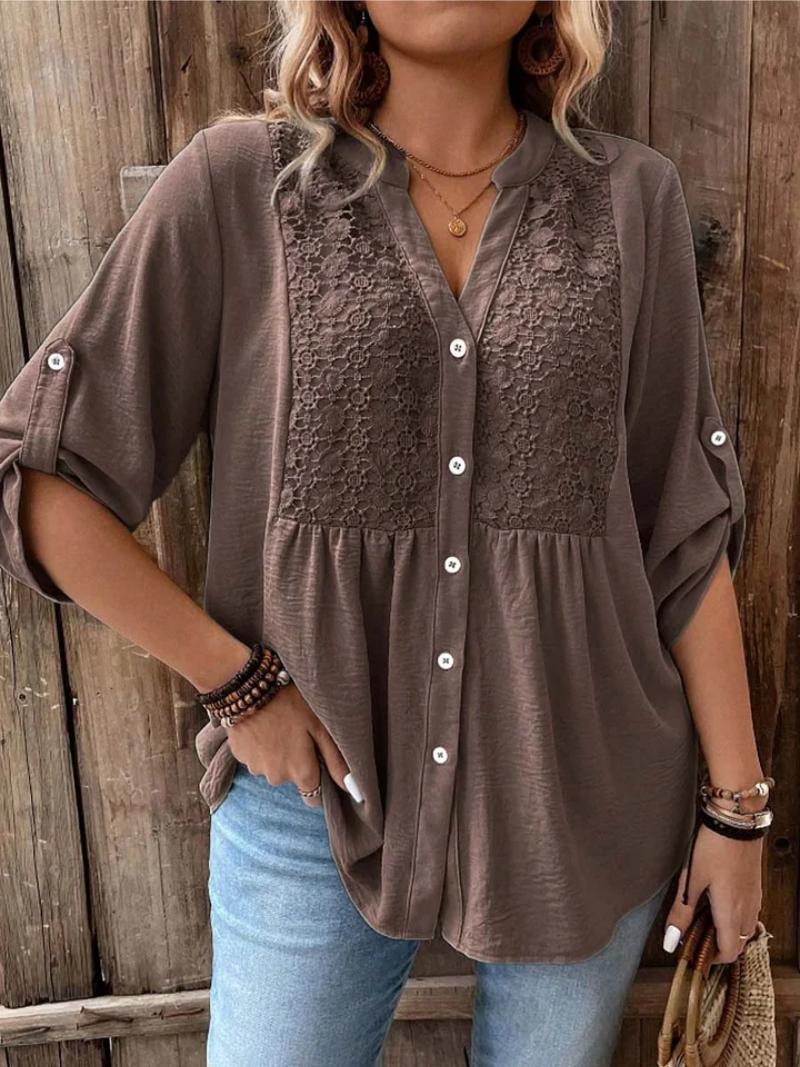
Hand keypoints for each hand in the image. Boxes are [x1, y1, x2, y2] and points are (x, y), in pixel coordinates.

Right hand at [224, 682, 361, 807]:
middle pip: (292, 778)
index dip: (318, 781)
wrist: (249, 686)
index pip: (313, 797)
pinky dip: (260, 745)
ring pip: (272, 766)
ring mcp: (255, 767)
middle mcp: (277, 778)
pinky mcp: (238, 755)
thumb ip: (336, 761)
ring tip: (279, 726)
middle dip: (296, 762)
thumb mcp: (321, 727)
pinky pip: (254, 756)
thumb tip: (354, 789)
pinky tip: (263, 725)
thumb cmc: (291, 703)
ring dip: (277, 753)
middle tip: (298, 733)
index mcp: (300, 772)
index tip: (318, 762)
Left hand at [662, 823, 762, 963]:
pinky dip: (735, 917)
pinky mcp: (755, 886)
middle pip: (739, 943)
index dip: (712, 958)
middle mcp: (748, 910)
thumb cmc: (713, 848)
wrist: (736, 821)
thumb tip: (671, 941)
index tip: (696, 952)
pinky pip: (749, 913)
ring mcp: (754, 898)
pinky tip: (718, 901)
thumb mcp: (690, 881)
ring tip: (704, 917)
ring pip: (746, 929)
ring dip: (728, 932)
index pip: (729, 952)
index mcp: (731, 913)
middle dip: (719, 946)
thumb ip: (682, 913)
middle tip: (697, 935)